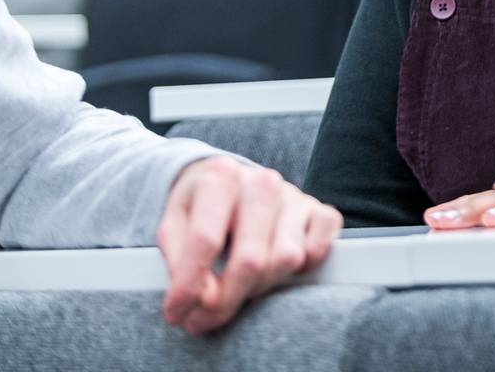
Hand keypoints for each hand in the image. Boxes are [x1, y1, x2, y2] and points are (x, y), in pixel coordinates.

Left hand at [157, 157, 341, 335]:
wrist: (230, 184)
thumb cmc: (199, 211)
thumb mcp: (173, 228)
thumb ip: (181, 263)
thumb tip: (208, 298)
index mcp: (220, 177)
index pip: (205, 240)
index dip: (189, 285)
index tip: (177, 314)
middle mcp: (261, 181)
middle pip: (250, 259)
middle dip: (227, 299)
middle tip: (207, 316)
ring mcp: (295, 195)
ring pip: (285, 260)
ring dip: (260, 286)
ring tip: (239, 287)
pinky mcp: (321, 211)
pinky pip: (318, 253)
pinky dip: (301, 271)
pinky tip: (275, 268)